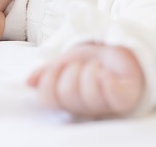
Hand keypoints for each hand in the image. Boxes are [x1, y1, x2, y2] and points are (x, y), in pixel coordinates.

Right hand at [27, 43, 143, 117]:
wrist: (118, 48)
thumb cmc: (91, 59)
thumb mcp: (64, 61)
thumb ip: (46, 72)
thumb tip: (29, 82)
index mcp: (67, 100)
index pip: (48, 99)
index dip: (49, 80)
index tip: (58, 66)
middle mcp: (84, 107)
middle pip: (67, 95)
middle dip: (72, 72)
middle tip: (80, 65)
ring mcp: (106, 105)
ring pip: (88, 95)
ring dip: (90, 71)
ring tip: (97, 66)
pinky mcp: (126, 97)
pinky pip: (114, 97)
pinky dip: (108, 83)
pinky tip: (106, 73)